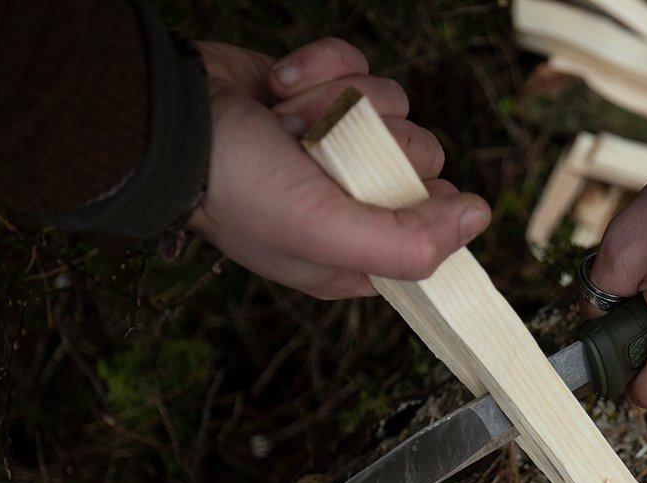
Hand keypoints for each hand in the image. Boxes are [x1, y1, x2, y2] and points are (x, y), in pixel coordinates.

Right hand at [188, 39, 490, 298]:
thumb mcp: (327, 235)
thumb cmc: (239, 186)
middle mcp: (351, 202)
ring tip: (287, 116)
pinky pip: (359, 67)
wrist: (167, 118)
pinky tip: (282, 80)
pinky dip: (323, 64)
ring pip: (393, 106)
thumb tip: (479, 216)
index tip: (385, 190)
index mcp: (355, 253)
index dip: (421, 205)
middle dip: (372, 142)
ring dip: (338, 100)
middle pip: (421, 158)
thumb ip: (410, 244)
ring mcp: (337, 144)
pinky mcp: (321, 94)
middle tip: (319, 150)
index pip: (431, 234)